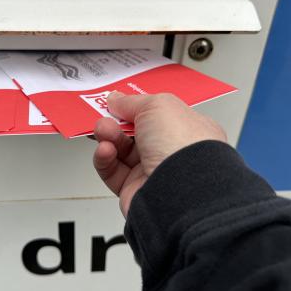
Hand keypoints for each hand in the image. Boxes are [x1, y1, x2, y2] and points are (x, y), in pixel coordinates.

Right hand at [93, 92, 226, 216]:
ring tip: (103, 131)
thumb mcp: (157, 106)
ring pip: (120, 151)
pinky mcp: (134, 190)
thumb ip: (132, 101)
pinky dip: (104, 159)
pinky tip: (105, 150)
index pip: (158, 114)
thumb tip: (116, 99)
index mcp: (187, 128)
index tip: (116, 100)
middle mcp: (171, 151)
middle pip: (135, 132)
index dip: (136, 106)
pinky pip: (112, 171)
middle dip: (116, 121)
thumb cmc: (182, 147)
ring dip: (108, 137)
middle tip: (105, 115)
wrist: (180, 192)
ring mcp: (153, 172)